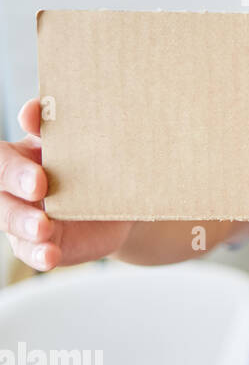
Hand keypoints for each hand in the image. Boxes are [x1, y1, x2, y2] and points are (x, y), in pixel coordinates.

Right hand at [1, 98, 132, 270]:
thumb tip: (34, 108)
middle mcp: (13, 189)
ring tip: (44, 228)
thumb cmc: (91, 162)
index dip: (13, 169)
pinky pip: (32, 252)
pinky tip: (50, 255)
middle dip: (16, 190)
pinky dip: (40, 254)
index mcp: (18, 158)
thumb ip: (53, 129)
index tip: (39, 175)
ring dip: (25, 225)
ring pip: (11, 222)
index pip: (1, 161)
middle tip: (39, 191)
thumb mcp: (78, 142)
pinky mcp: (40, 243)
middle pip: (1, 193)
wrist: (120, 200)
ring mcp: (24, 218)